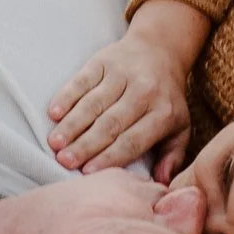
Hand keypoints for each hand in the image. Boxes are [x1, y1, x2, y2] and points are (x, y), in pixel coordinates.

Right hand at [48, 28, 192, 176]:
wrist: (160, 50)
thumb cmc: (166, 99)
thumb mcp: (180, 127)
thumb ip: (172, 156)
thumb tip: (162, 183)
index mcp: (163, 113)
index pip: (133, 140)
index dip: (110, 156)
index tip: (87, 172)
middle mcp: (144, 92)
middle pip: (110, 123)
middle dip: (86, 144)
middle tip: (64, 161)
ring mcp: (122, 74)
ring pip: (94, 103)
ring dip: (72, 124)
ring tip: (55, 143)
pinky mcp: (104, 61)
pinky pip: (82, 80)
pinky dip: (67, 96)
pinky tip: (54, 113)